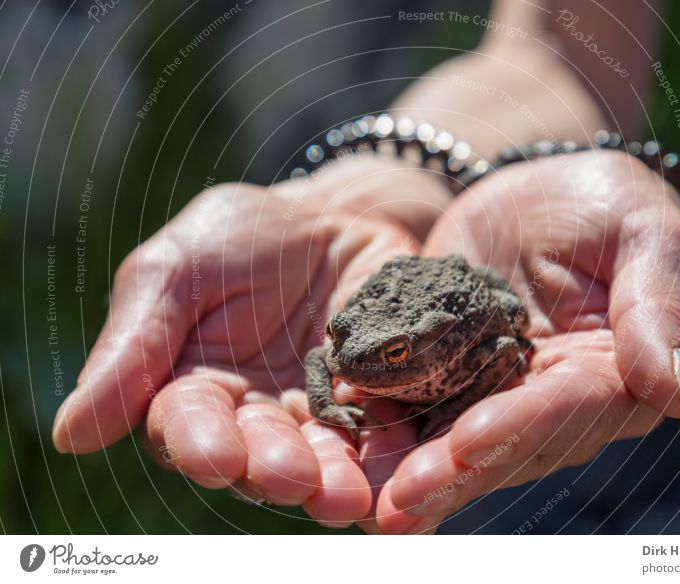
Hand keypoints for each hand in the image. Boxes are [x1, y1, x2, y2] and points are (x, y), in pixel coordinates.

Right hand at [51, 155, 449, 517]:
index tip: (217, 457)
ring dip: (333, 479)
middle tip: (294, 479)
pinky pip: (383, 433)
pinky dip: (388, 454)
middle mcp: (255, 415)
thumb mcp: (176, 270)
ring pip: (322, 457)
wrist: (330, 217)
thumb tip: (70, 434)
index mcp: (193, 387)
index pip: (188, 426)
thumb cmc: (239, 238)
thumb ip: (133, 346)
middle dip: (275, 469)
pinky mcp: (375, 402)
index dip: (201, 443)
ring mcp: (318, 412)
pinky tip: (395, 470)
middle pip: (260, 455)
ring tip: (347, 494)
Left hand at [373, 149, 679, 532]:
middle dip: (446, 472)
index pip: (565, 411)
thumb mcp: (646, 236)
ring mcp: (491, 393)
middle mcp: (548, 401)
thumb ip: (657, 310)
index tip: (471, 443)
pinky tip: (337, 446)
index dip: (519, 427)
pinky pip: (411, 405)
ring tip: (354, 494)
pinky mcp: (444, 372)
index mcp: (609, 376)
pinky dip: (378, 427)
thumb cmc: (610, 207)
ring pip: (447, 440)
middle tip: (393, 504)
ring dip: (402, 469)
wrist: (547, 195)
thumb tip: (678, 393)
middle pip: (499, 444)